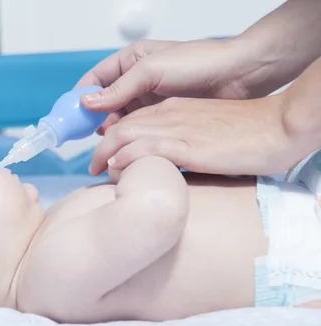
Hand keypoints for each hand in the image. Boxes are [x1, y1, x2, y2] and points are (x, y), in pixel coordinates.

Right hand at [75, 39, 262, 132]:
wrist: (238, 75)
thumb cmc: (198, 62)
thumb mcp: (151, 71)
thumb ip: (118, 89)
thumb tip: (87, 103)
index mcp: (129, 60)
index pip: (94, 79)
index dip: (79, 97)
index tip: (68, 117)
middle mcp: (135, 79)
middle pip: (103, 101)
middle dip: (93, 119)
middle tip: (86, 138)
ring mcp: (148, 98)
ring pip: (119, 117)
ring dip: (110, 130)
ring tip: (106, 145)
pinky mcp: (161, 114)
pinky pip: (137, 127)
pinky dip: (128, 136)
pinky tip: (125, 146)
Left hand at [89, 94, 310, 175]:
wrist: (277, 127)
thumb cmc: (246, 135)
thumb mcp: (204, 135)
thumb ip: (181, 145)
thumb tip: (163, 167)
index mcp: (174, 110)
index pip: (131, 121)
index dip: (112, 138)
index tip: (104, 156)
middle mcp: (170, 115)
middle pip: (121, 126)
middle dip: (101, 147)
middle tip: (93, 167)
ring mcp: (177, 128)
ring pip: (126, 134)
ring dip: (106, 153)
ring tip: (97, 171)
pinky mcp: (187, 145)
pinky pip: (146, 148)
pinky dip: (127, 156)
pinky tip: (116, 167)